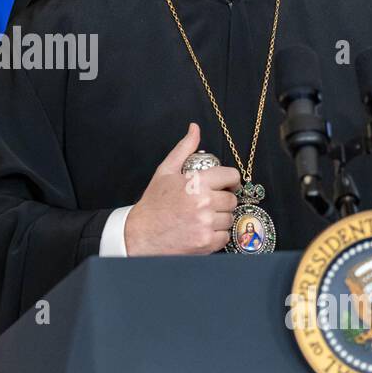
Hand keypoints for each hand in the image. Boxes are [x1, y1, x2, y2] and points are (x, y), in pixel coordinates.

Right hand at [124, 122, 239, 255]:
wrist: (139, 235)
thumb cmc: (153, 203)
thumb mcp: (166, 171)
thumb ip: (184, 149)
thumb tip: (195, 129)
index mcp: (196, 182)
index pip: (231, 176)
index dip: (230, 180)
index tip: (225, 185)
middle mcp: (204, 203)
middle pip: (232, 199)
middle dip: (223, 200)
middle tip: (209, 203)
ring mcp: (206, 224)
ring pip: (229, 218)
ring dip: (220, 218)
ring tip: (203, 217)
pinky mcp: (206, 243)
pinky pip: (225, 237)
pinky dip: (216, 235)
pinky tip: (202, 230)